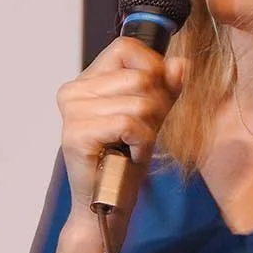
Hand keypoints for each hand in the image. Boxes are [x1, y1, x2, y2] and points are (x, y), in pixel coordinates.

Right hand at [56, 37, 187, 222]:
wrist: (108, 206)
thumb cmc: (124, 161)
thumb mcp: (152, 116)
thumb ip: (165, 87)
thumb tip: (180, 63)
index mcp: (87, 81)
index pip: (126, 47)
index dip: (153, 67)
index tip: (157, 95)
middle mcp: (73, 91)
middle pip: (139, 77)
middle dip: (154, 108)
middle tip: (139, 133)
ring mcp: (72, 112)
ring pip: (139, 103)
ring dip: (148, 131)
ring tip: (132, 147)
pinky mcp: (77, 134)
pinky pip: (130, 124)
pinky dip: (141, 143)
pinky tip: (130, 155)